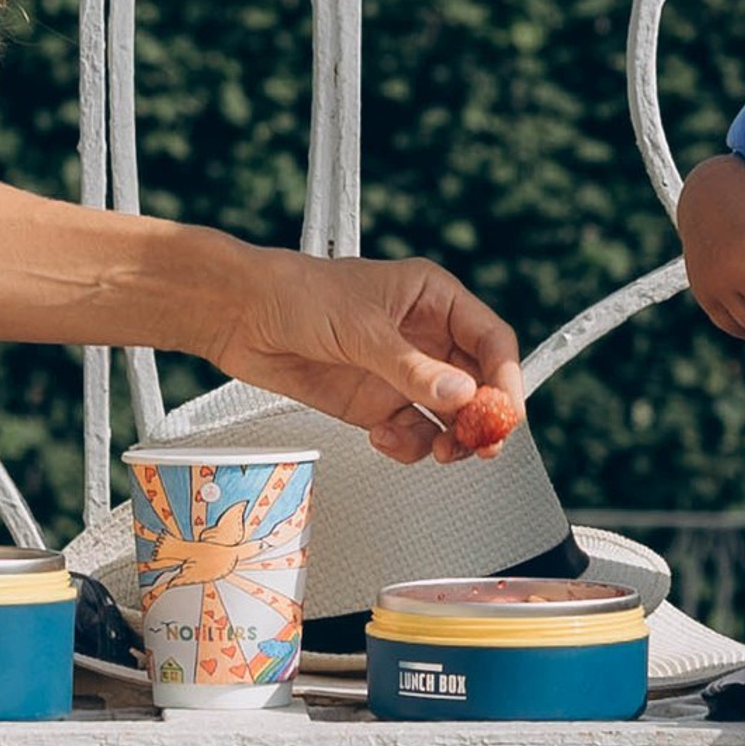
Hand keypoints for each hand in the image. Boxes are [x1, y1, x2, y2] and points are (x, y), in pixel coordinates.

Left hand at [209, 249, 522, 464]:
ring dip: (449, 439)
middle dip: (481, 419)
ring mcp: (401, 373)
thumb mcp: (360, 327)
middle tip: (481, 447)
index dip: (505, 378)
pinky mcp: (375, 404)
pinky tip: (383, 438)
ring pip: (449, 417)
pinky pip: (412, 434)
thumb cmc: (295, 294)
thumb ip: (411, 368)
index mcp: (433, 299)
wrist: (239, 316)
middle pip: (478, 385)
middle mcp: (424, 337)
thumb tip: (462, 395)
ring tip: (438, 452)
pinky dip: (407, 445)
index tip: (504, 412)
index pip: (490, 340)